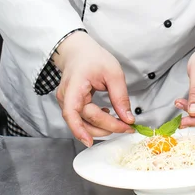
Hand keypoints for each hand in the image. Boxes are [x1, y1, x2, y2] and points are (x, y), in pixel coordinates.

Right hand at [54, 31, 134, 146]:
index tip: (90, 142)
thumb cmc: (93, 58)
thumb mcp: (113, 72)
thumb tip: (128, 119)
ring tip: (120, 124)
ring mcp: (66, 102)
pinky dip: (95, 122)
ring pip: (82, 123)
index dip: (79, 129)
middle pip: (83, 120)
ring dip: (101, 128)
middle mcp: (66, 97)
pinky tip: (107, 115)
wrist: (78, 51)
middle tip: (126, 127)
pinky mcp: (70, 105)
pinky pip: (82, 119)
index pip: (71, 112)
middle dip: (106, 127)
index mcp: (74, 85)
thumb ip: (120, 96)